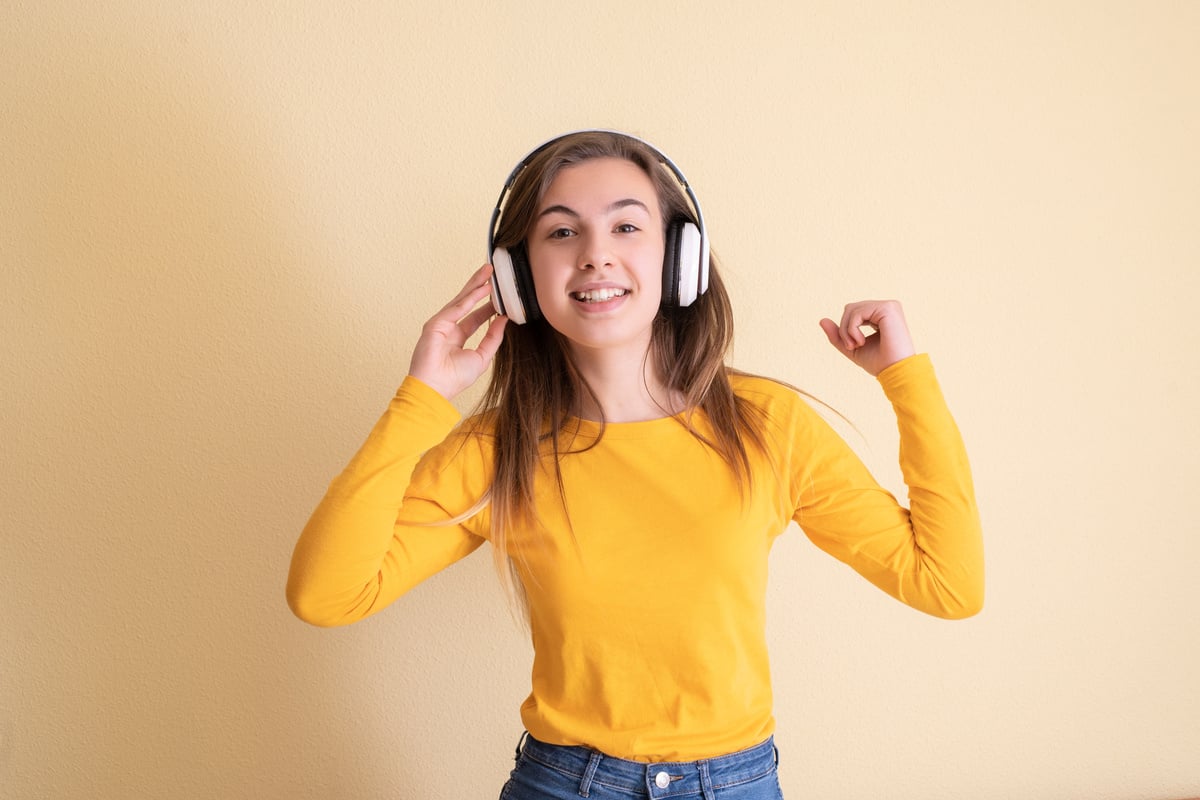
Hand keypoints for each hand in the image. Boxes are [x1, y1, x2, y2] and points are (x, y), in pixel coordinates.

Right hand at [407, 264, 507, 398]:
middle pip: (466, 302)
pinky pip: (456, 308)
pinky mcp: (435, 324)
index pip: (475, 317)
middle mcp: (448, 328)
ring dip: (475, 285)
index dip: (487, 305)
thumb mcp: (482, 357)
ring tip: (488, 271)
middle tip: (492, 272)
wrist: (436, 389)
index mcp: (457, 338)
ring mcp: (441, 324)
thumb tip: (504, 319)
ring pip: (461, 300)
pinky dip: (470, 298)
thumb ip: (493, 338)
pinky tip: (482, 288)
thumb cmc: (454, 379)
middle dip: (479, 286)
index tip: (500, 296)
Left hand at [819, 300, 915, 376]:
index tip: (851, 347)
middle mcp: (886, 307)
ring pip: (851, 309)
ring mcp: (888, 306)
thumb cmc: (879, 362)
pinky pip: (857, 312)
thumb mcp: (852, 347)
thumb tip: (821, 320)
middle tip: (851, 347)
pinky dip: (852, 328)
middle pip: (850, 308)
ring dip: (846, 330)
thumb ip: (838, 335)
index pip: (853, 312)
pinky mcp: (888, 308)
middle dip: (844, 328)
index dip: (845, 328)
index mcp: (881, 315)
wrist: (896, 372)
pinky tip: (860, 342)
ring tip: (855, 345)